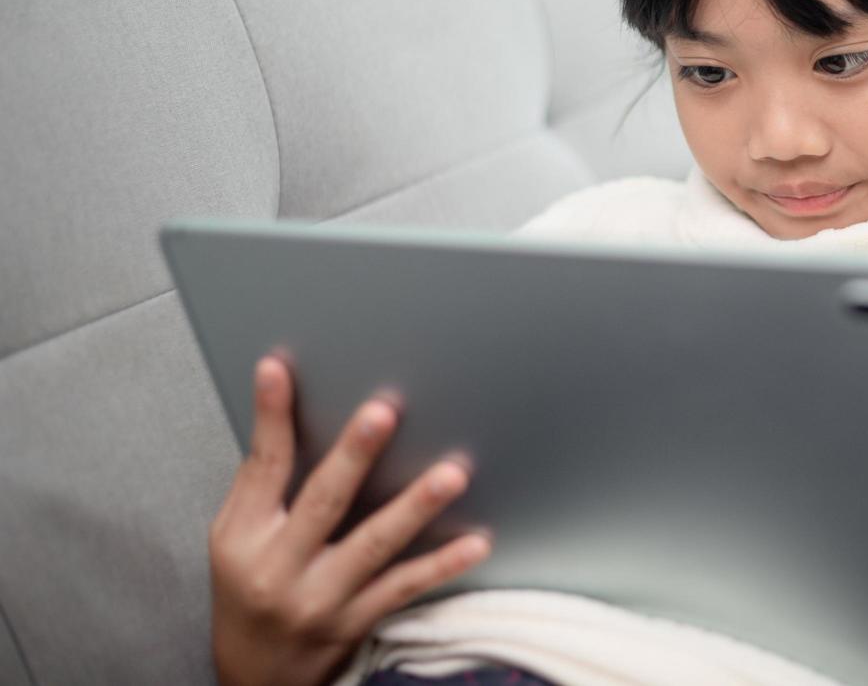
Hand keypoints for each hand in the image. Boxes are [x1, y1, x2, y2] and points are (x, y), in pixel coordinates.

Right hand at [208, 354, 492, 685]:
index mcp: (244, 536)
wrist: (252, 675)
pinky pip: (404, 588)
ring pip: (374, 545)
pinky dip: (442, 565)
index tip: (279, 369)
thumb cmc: (247, 590)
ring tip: (452, 473)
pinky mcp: (355, 621)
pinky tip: (476, 542)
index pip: (263, 466)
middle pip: (323, 501)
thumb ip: (260, 481)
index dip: (271, 416)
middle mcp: (280, 567)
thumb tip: (279, 406)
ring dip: (415, 506)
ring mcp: (321, 597)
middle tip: (384, 412)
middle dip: (355, 454)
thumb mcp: (234, 536)